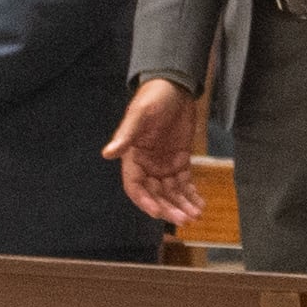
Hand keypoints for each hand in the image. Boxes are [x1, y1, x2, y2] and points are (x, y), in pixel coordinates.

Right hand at [109, 76, 205, 223]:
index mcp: (132, 157)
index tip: (158, 212)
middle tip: (184, 219)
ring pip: (171, 192)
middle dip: (169, 208)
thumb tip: (107, 154)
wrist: (176, 86)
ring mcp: (164, 164)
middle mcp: (147, 165)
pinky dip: (191, 195)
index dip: (146, 201)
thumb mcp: (140, 115)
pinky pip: (184, 183)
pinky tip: (200, 205)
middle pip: (156, 194)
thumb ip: (126, 136)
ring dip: (182, 205)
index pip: (135, 186)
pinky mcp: (180, 161)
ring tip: (196, 216)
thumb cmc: (154, 97)